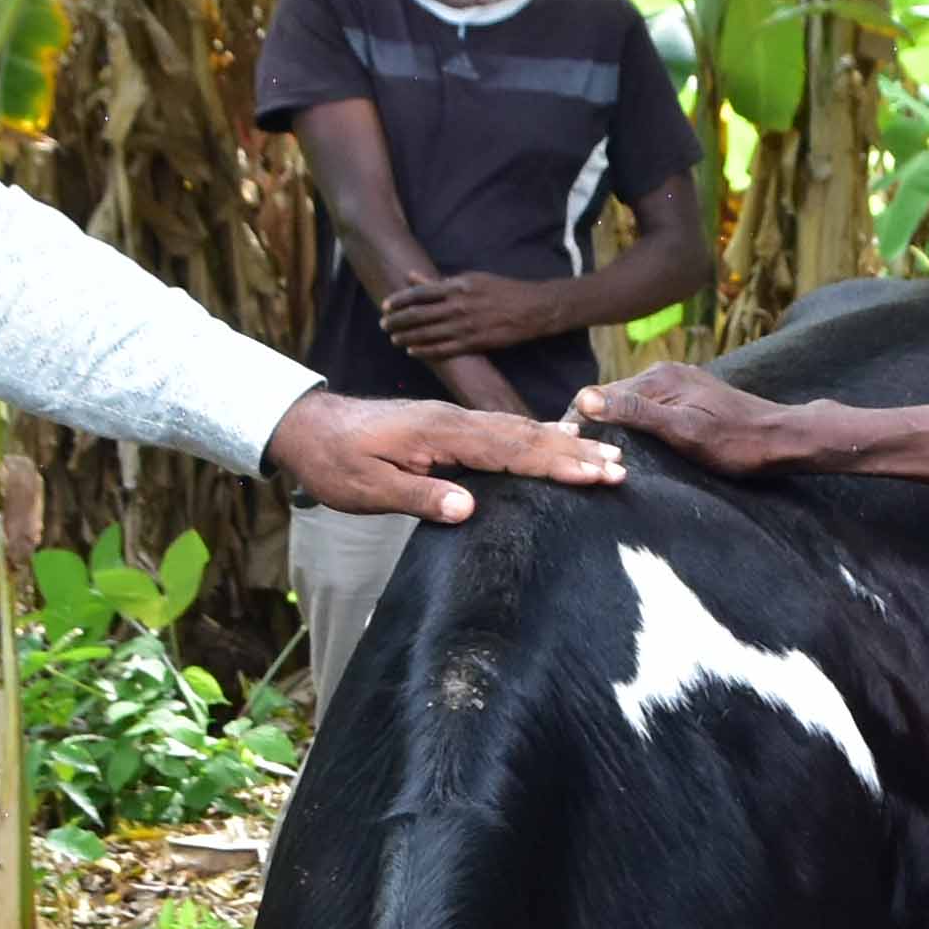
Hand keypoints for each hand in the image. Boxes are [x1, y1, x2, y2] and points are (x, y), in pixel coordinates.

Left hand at [265, 388, 625, 523]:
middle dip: (575, 453)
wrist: (308, 426)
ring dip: (564, 444)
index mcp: (441, 434)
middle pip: (526, 436)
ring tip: (607, 454)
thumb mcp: (367, 488)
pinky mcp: (450, 426)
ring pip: (520, 430)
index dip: (555, 464)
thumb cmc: (335, 461)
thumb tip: (468, 507)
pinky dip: (539, 434)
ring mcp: (455, 420)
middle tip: (620, 468)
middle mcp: (456, 420)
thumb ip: (418, 496)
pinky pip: (505, 429)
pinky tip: (559, 435)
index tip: (595, 475)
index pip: (510, 450)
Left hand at [375, 270, 574, 361]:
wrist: (531, 309)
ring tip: (393, 339)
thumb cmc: (501, 290)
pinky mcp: (474, 343)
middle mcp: (458, 306)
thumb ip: (440, 281)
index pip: (419, 293)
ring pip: (427, 334)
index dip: (399, 300)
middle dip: (398, 320)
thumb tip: (412, 276)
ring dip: (407, 337)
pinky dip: (425, 351)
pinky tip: (412, 351)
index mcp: (457, 287)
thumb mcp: (471, 279)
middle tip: (383, 324)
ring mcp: (466, 326)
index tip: (385, 305)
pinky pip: (443, 350)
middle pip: (419, 315)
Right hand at [571, 363, 813, 474]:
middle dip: (593, 424)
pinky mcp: (689, 397)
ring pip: (630, 406)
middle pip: (612, 399)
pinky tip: (633, 446)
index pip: (598, 396)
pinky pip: (650, 410)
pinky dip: (636, 426)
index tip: (566, 452)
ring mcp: (678, 384)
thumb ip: (636, 414)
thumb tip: (586, 399)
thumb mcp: (682, 431)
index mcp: (658, 378)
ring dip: (613, 427)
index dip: (579, 423)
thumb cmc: (736, 442)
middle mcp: (664, 373)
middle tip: (578, 459)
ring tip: (599, 456)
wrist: (782, 438)